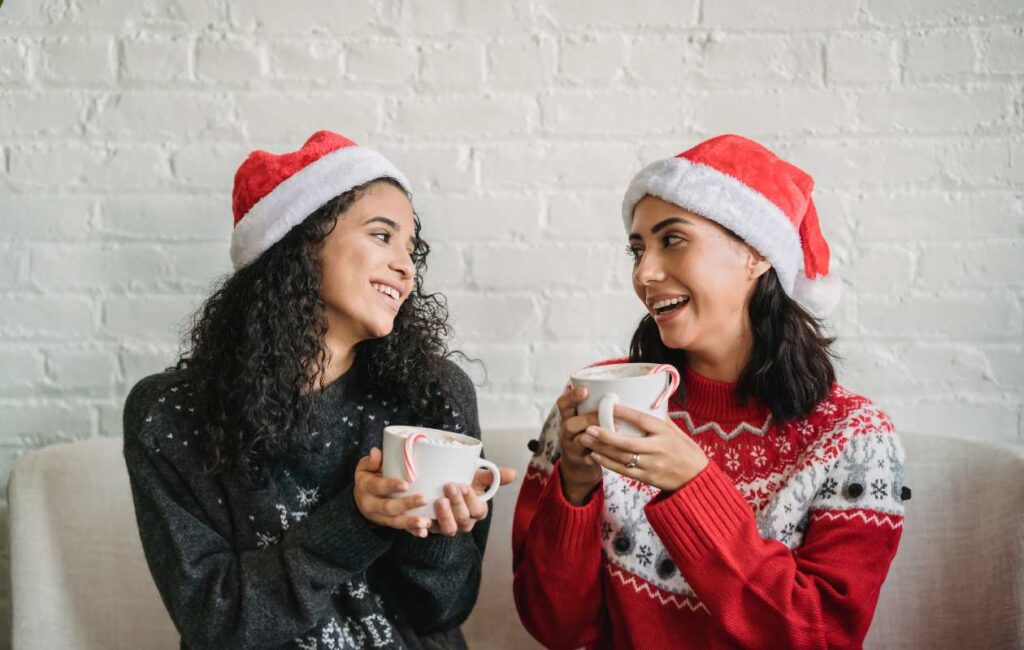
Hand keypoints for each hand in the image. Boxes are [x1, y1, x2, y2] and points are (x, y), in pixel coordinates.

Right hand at [354, 448, 431, 537]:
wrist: (361, 499)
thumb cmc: (369, 477)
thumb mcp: (364, 467)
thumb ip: (371, 461)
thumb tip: (376, 452)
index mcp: (366, 487)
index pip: (378, 487)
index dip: (391, 486)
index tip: (406, 485)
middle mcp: (371, 505)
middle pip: (388, 507)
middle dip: (406, 504)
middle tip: (423, 499)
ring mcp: (380, 517)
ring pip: (395, 522)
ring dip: (410, 522)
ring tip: (425, 522)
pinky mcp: (389, 524)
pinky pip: (401, 529)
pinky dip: (412, 531)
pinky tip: (423, 532)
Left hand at [427, 467, 517, 535]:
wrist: (440, 487)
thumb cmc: (462, 482)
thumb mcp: (477, 477)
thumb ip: (493, 476)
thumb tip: (514, 473)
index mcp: (477, 511)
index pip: (478, 510)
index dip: (472, 499)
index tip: (464, 485)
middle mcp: (465, 522)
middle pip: (464, 519)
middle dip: (458, 504)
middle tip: (449, 486)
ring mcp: (448, 526)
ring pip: (449, 529)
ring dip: (445, 516)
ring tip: (439, 501)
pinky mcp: (431, 528)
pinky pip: (429, 532)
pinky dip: (425, 527)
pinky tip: (423, 520)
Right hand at [556, 385, 603, 504]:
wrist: (578, 464)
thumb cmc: (587, 434)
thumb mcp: (583, 419)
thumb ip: (594, 406)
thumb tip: (620, 386)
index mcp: (568, 418)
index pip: (563, 404)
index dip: (572, 397)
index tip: (585, 389)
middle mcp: (566, 432)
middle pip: (569, 424)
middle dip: (587, 418)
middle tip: (603, 414)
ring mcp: (572, 448)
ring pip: (578, 441)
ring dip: (595, 436)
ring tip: (612, 430)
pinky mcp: (581, 462)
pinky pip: (588, 459)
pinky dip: (598, 456)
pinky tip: (610, 452)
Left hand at [576, 404, 707, 491]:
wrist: (696, 479)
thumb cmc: (685, 451)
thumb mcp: (675, 431)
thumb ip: (658, 419)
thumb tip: (640, 401)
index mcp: (664, 433)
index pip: (642, 420)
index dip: (624, 412)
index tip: (608, 405)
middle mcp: (657, 449)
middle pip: (627, 442)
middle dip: (605, 435)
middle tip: (588, 427)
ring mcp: (651, 465)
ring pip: (621, 457)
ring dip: (601, 449)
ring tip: (584, 439)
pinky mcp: (646, 478)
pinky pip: (623, 471)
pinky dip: (607, 463)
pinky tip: (594, 456)